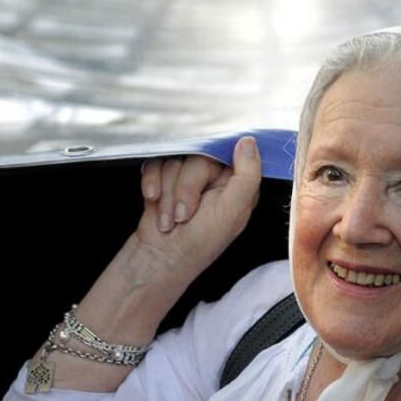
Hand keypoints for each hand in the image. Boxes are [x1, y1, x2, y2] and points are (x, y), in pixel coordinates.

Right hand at [135, 136, 261, 278]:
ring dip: (168, 193)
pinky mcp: (163, 178)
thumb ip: (247, 175)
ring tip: (170, 219)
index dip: (216, 165)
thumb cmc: (200, 242)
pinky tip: (153, 201)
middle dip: (186, 189)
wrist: (159, 258)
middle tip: (184, 215)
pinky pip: (156, 163)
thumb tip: (248, 141)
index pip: (230, 152)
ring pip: (175, 160)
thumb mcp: (233, 211)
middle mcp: (214, 178)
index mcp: (237, 183)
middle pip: (198, 156)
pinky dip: (152, 183)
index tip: (210, 183)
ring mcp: (187, 177)